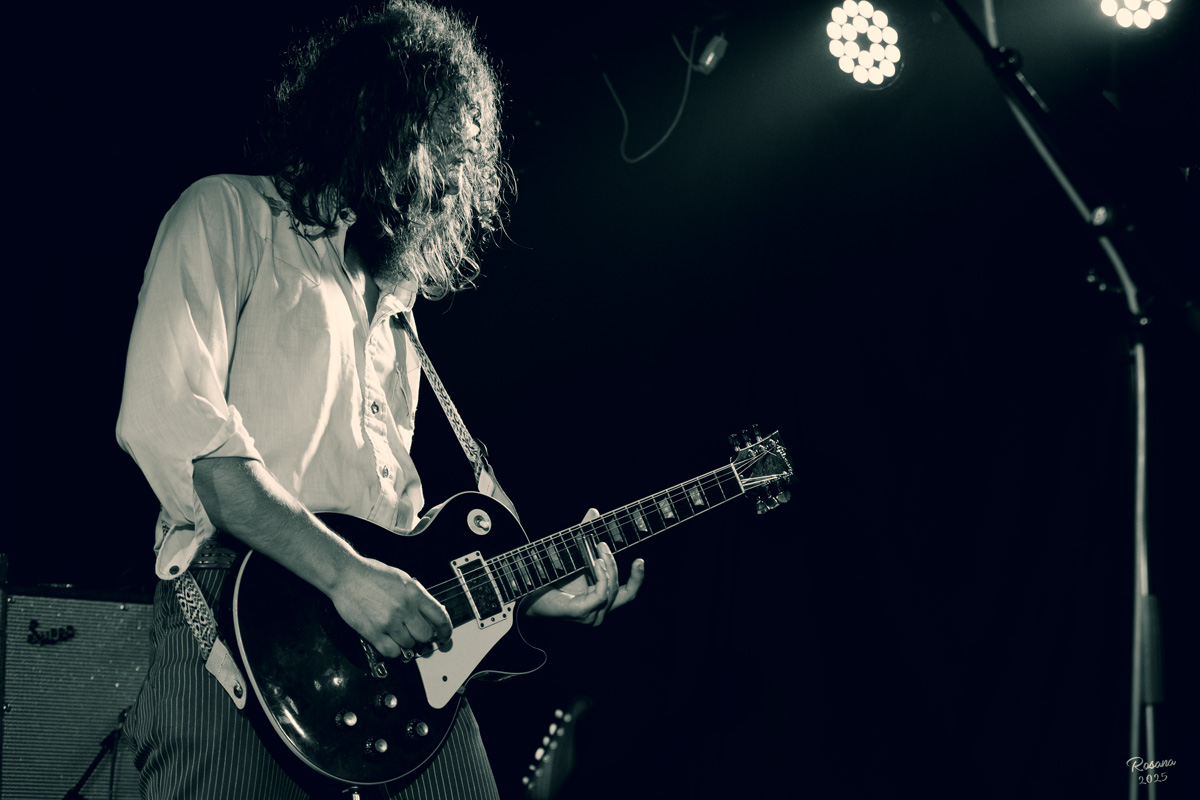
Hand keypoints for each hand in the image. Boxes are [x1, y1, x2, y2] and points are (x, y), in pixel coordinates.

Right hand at [329, 556, 451, 657]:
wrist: (346, 575)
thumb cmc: (372, 575)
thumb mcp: (402, 579)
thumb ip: (417, 597)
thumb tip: (429, 615)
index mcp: (414, 592)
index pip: (440, 616)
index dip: (446, 630)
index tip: (445, 636)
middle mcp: (404, 608)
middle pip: (426, 635)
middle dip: (423, 638)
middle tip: (417, 636)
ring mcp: (388, 621)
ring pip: (409, 645)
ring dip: (406, 643)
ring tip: (398, 634)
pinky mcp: (373, 632)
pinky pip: (391, 652)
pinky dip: (393, 650)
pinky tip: (389, 641)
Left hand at [524, 508, 645, 625]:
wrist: (525, 591)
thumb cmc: (547, 576)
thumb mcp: (573, 553)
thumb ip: (585, 534)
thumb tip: (594, 512)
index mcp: (600, 600)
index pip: (628, 594)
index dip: (637, 578)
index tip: (639, 560)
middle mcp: (598, 611)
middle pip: (622, 590)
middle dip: (614, 563)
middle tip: (602, 544)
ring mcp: (591, 615)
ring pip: (611, 590)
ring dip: (608, 567)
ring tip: (599, 548)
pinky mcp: (582, 613)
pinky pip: (602, 594)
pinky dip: (602, 577)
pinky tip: (596, 562)